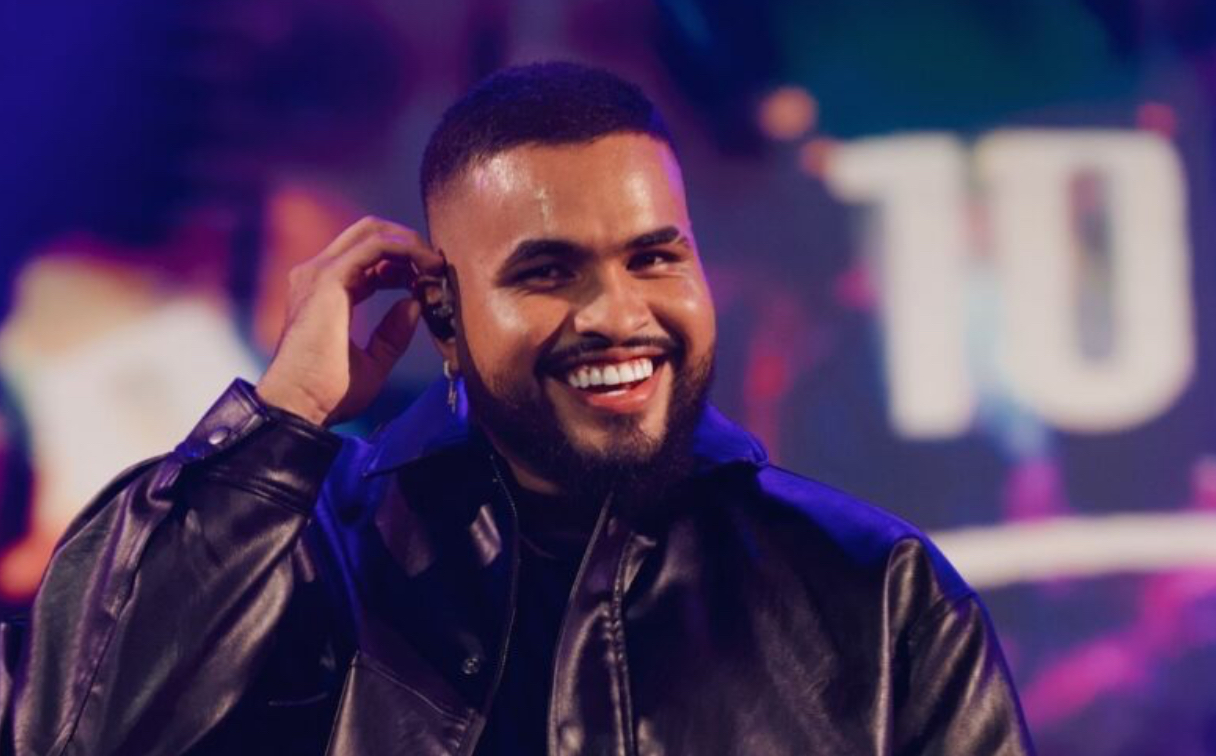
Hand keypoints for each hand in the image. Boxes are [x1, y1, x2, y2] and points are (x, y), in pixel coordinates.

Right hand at [256, 216, 443, 425]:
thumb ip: (392, 334)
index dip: (402, 263)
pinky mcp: (330, 278)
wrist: (300, 405)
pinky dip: (406, 250)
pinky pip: (376, 246)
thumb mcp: (373, 362)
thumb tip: (414, 305)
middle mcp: (319, 275)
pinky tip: (426, 267)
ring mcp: (320, 272)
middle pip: (369, 233)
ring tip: (435, 266)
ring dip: (411, 244)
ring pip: (373, 232)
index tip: (428, 281)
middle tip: (434, 266)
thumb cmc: (328, 392)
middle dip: (408, 242)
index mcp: (326, 292)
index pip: (367, 258)